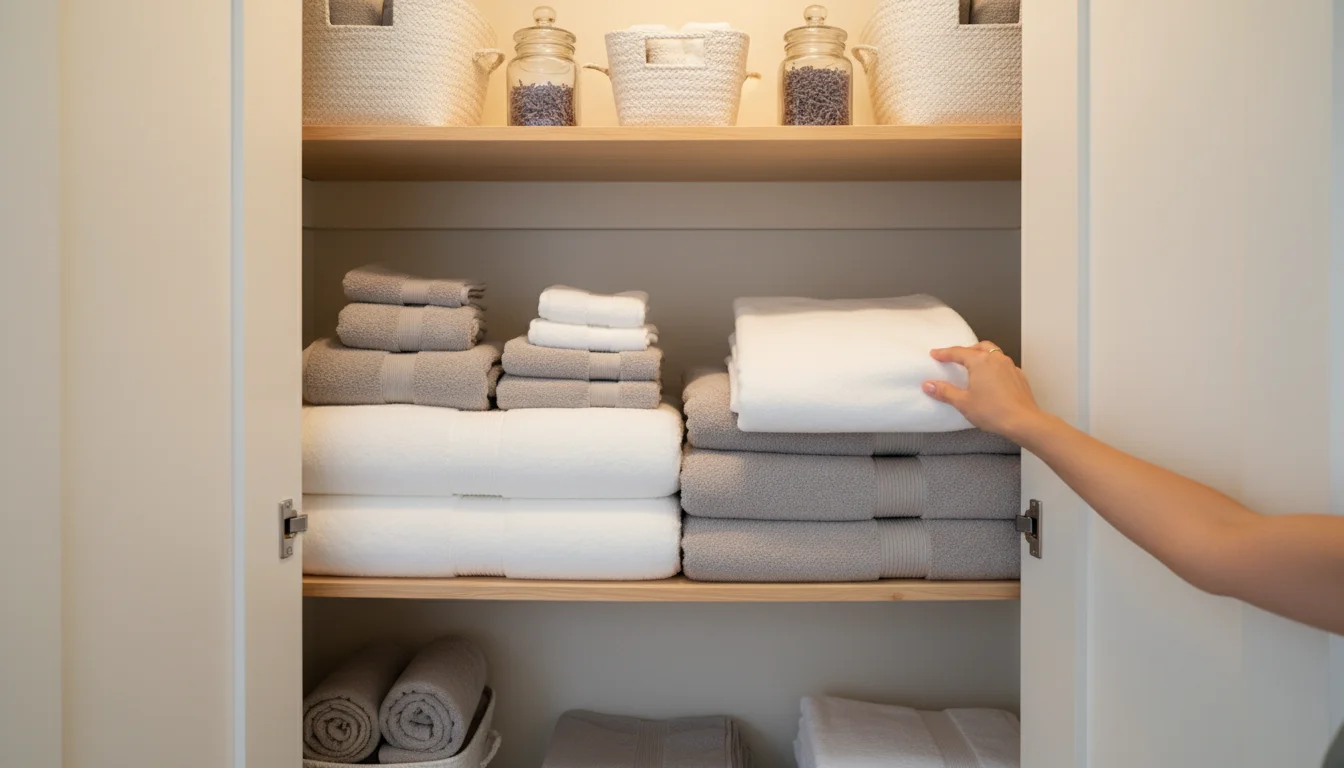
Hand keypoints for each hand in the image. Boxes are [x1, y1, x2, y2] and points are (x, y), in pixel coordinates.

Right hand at [923, 341, 1045, 442]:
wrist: (1023, 421)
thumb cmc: (993, 411)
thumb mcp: (963, 402)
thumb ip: (944, 391)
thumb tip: (928, 385)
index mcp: (980, 361)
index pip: (958, 352)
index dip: (944, 353)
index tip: (935, 354)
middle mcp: (996, 359)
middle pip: (979, 347)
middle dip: (966, 350)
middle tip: (956, 358)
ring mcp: (1010, 366)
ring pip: (993, 353)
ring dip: (982, 356)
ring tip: (974, 367)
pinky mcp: (1019, 376)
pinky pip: (1003, 365)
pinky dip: (994, 367)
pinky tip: (991, 379)